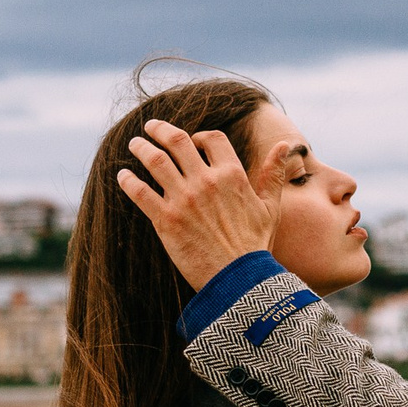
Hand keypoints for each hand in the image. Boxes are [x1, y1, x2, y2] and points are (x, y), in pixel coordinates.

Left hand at [115, 119, 282, 291]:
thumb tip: (285, 146)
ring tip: (135, 144)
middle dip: (160, 130)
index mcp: (232, 175)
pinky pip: (140, 192)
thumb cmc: (255, 246)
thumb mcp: (270, 208)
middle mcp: (206, 182)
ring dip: (141, 149)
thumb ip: (273, 175)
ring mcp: (184, 199)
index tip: (191, 139)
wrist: (239, 280)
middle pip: (177, 142)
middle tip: (150, 126)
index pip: (212, 139)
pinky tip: (122, 176)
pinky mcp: (166, 220)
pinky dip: (128, 181)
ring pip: (155, 161)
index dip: (200, 135)